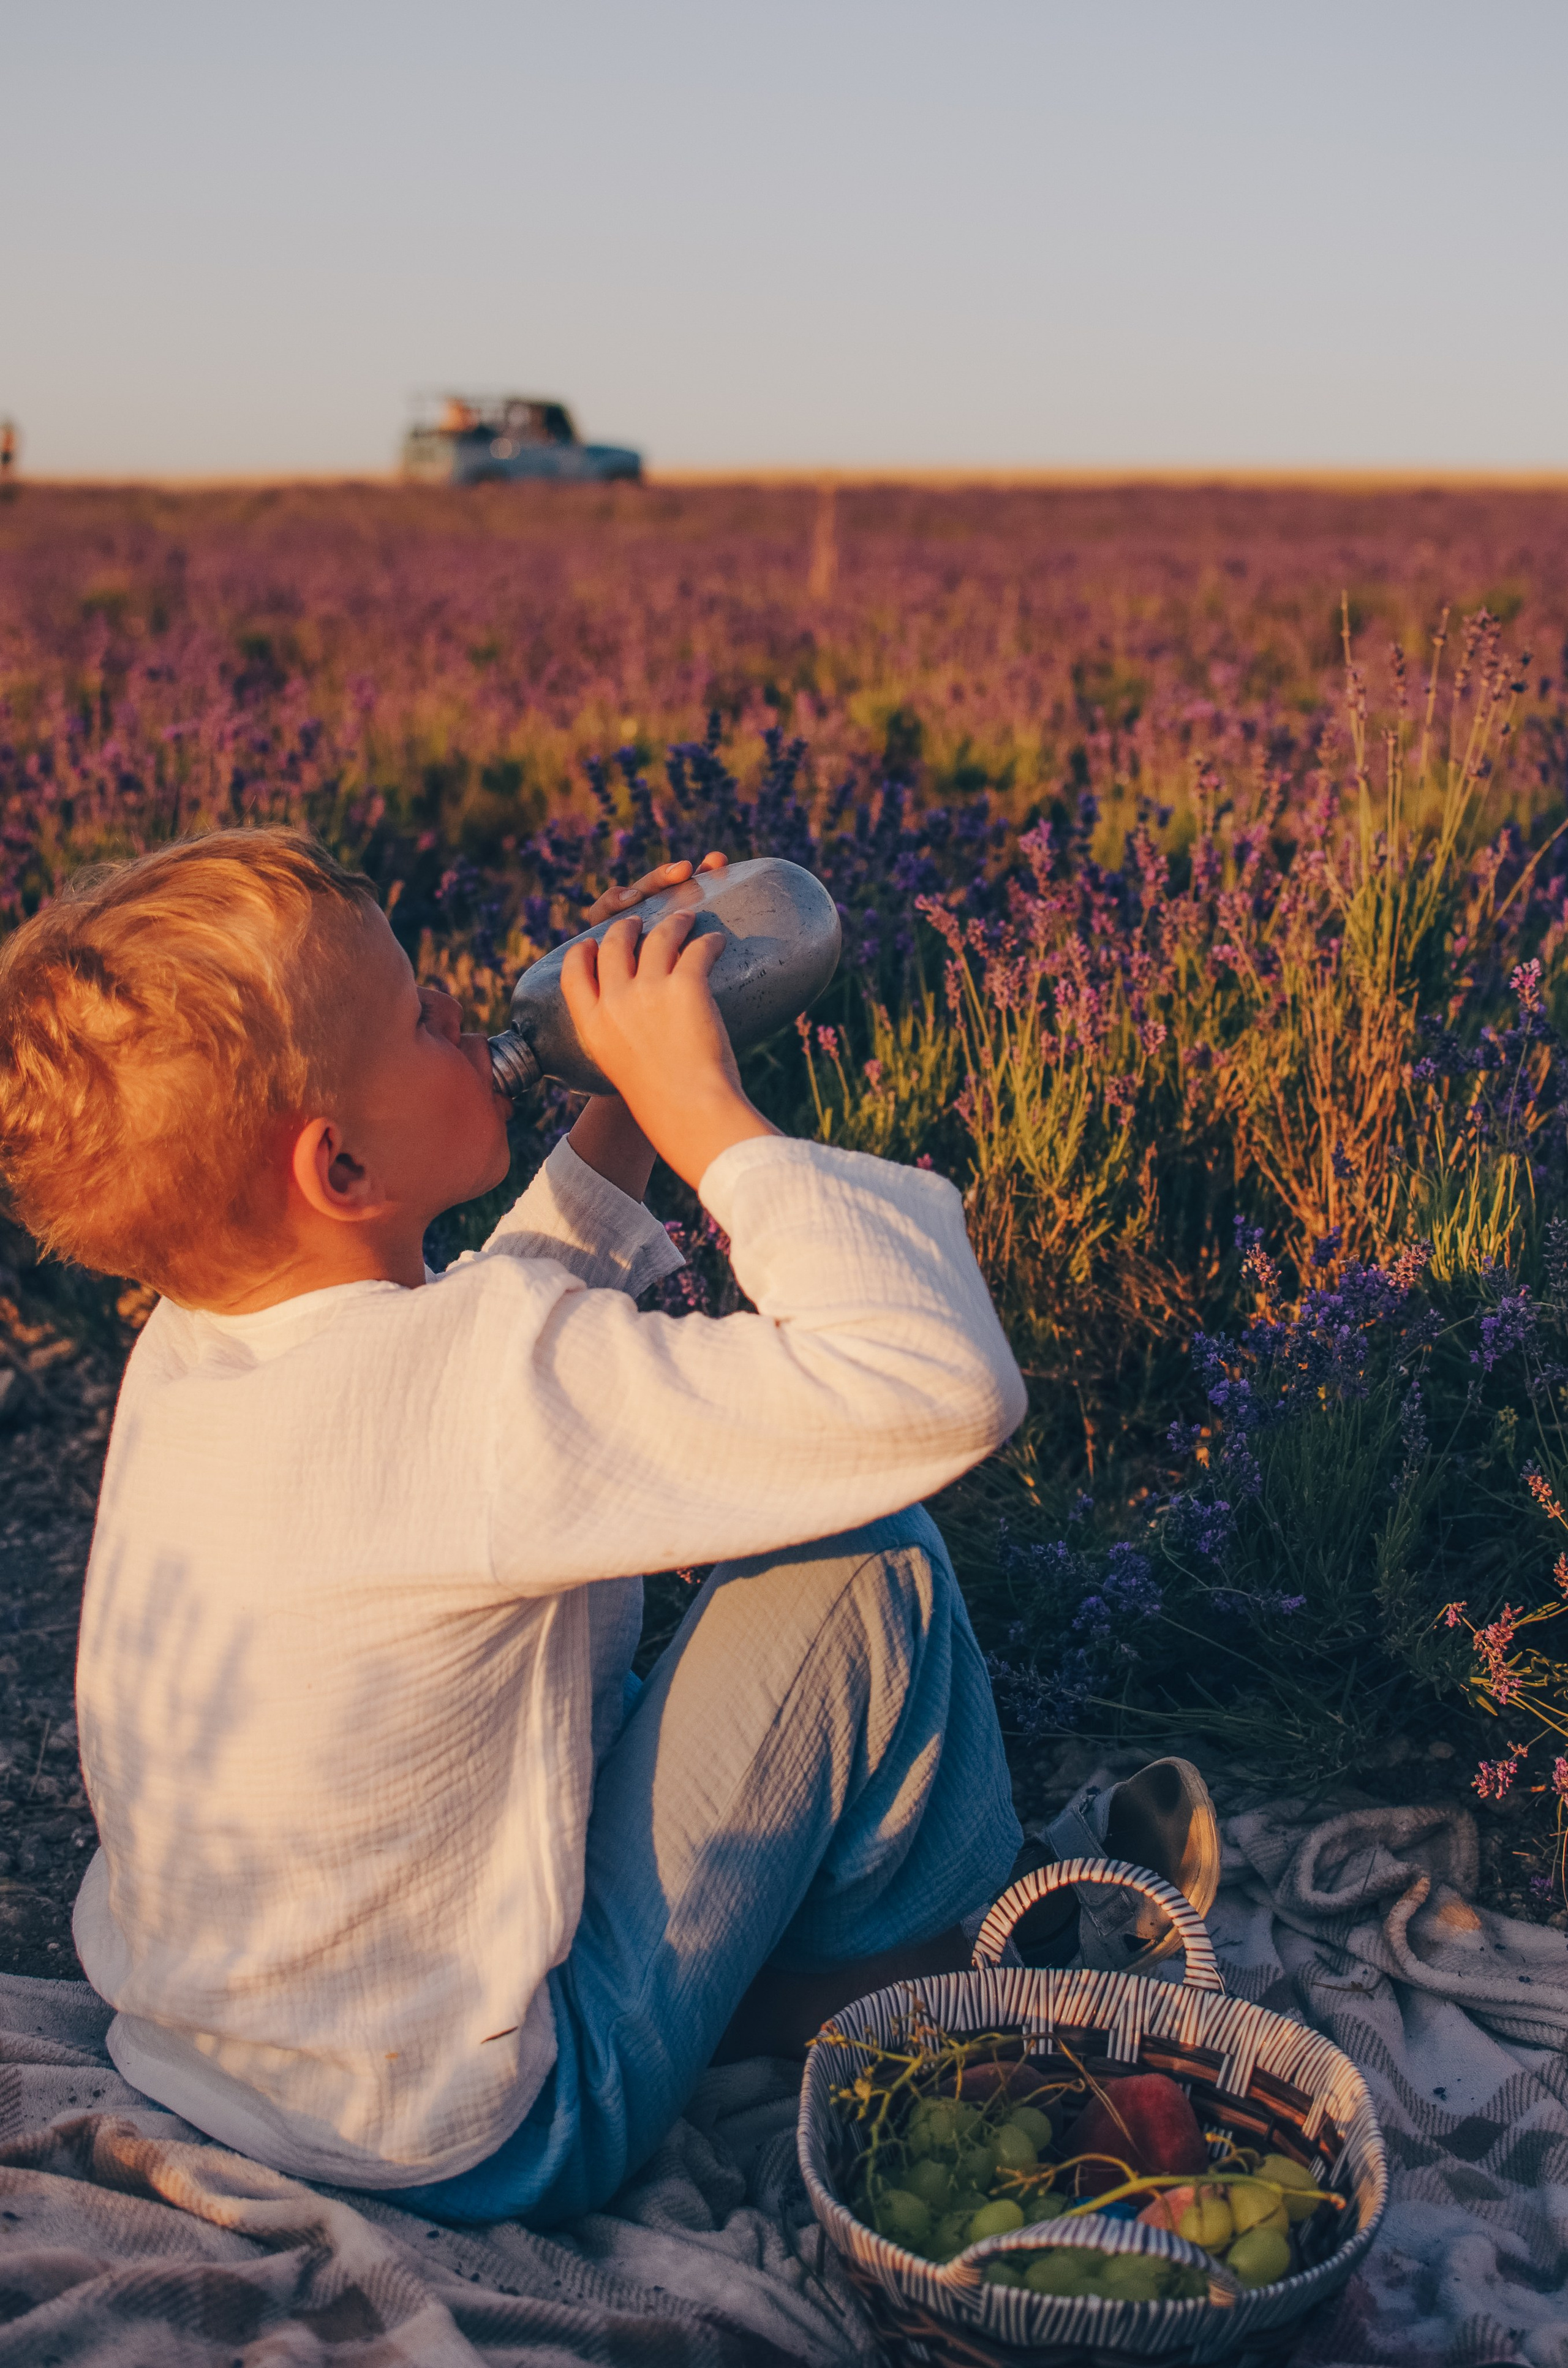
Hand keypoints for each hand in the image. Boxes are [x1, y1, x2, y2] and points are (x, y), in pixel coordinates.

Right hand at [566, 854, 729, 1197]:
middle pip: (615, 944)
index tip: (595, 944)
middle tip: (642, 922)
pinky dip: (709, 941)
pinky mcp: (686, 985)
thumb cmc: (664, 1104)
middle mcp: (614, 1002)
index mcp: (592, 1026)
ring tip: (686, 918)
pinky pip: (697, 948)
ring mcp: (649, 990)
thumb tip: (637, 1034)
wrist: (690, 1115)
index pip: (574, 973)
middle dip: (627, 926)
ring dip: (673, 922)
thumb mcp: (622, 1070)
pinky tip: (717, 941)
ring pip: (658, 936)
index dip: (585, 952)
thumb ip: (621, 1043)